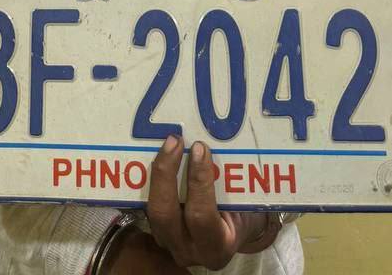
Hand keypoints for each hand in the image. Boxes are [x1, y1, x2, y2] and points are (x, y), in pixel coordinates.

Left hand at [143, 134, 282, 269]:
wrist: (230, 242)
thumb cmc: (240, 218)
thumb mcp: (244, 207)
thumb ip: (231, 184)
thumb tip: (213, 144)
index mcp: (217, 246)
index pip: (202, 215)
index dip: (199, 181)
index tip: (200, 148)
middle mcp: (189, 251)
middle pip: (165, 214)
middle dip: (166, 173)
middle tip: (175, 141)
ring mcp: (169, 245)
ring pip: (151, 209)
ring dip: (156, 173)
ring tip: (166, 144)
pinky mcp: (157, 235)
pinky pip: (147, 205)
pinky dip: (150, 179)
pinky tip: (154, 153)